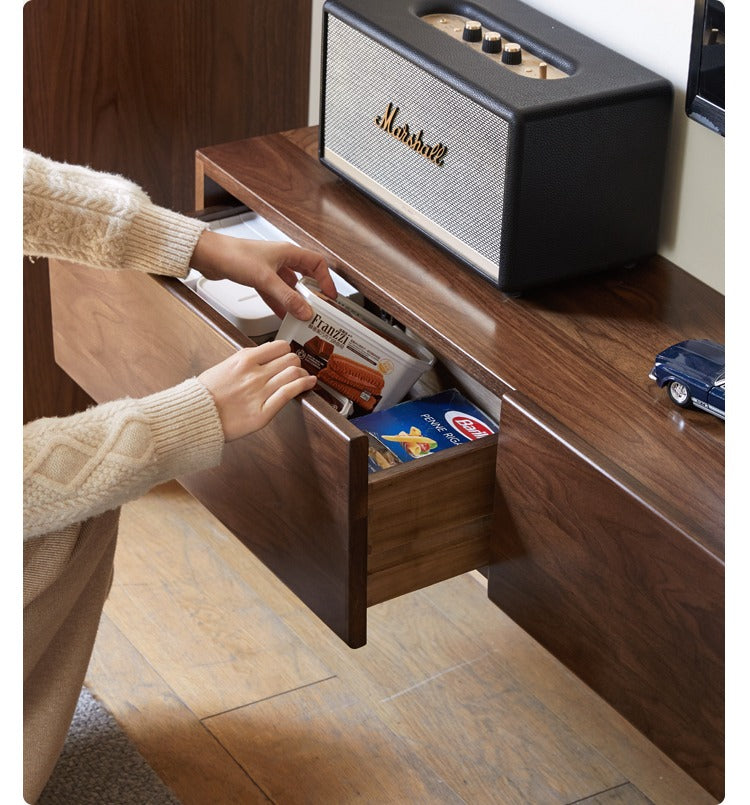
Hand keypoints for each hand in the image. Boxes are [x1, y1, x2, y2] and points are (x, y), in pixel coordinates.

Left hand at [190, 230, 336, 319]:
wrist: (208, 255)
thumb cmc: (234, 255)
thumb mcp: (265, 280)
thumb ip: (287, 297)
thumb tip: (305, 311)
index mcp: (288, 252)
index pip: (317, 264)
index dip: (326, 280)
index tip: (329, 297)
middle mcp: (281, 259)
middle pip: (305, 277)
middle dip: (311, 294)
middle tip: (316, 309)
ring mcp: (269, 269)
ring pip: (289, 287)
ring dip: (294, 301)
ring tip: (300, 316)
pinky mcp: (258, 277)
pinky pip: (275, 293)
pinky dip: (280, 304)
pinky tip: (282, 315)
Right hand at [198, 341, 315, 440]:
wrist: (193, 418)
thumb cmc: (204, 396)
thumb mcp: (223, 368)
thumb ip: (245, 362)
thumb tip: (263, 359)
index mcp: (243, 359)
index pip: (279, 346)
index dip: (286, 351)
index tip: (287, 356)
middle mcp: (254, 373)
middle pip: (290, 358)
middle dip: (296, 363)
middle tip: (295, 368)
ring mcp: (260, 392)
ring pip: (294, 373)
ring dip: (302, 374)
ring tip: (304, 377)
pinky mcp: (263, 412)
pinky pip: (290, 393)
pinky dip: (304, 385)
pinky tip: (309, 383)